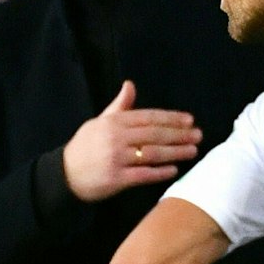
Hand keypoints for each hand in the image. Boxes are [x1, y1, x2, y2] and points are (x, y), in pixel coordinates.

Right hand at [62, 81, 201, 201]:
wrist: (64, 174)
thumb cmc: (85, 146)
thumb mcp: (99, 122)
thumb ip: (119, 106)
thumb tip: (130, 84)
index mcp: (114, 122)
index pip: (148, 117)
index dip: (171, 118)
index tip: (189, 120)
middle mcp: (116, 138)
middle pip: (154, 134)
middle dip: (179, 134)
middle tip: (198, 135)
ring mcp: (117, 159)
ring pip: (152, 154)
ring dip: (175, 152)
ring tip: (193, 151)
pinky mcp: (116, 179)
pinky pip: (143, 174)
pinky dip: (160, 172)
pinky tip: (174, 169)